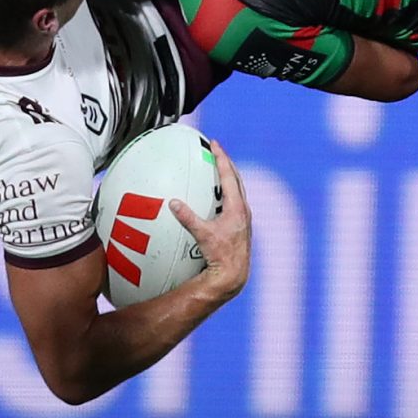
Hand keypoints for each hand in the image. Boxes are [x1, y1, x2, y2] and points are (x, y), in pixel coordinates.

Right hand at [170, 142, 250, 298]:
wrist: (234, 274)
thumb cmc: (220, 256)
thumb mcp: (202, 235)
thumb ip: (188, 218)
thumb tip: (173, 203)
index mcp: (237, 207)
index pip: (229, 175)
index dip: (221, 157)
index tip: (214, 143)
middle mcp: (243, 210)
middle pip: (236, 179)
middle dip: (226, 163)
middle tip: (216, 150)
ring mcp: (244, 219)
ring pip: (237, 190)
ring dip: (228, 177)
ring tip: (219, 168)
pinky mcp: (241, 226)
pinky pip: (234, 202)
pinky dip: (226, 193)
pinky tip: (216, 198)